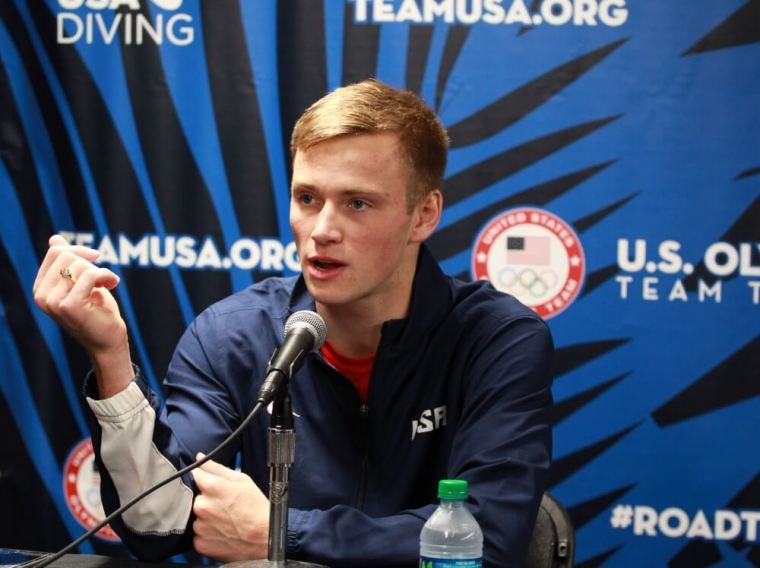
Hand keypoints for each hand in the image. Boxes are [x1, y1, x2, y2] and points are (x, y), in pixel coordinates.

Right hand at [33, 235, 132, 396]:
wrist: (108, 341)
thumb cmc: (97, 311)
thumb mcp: (80, 282)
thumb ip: (66, 262)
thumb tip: (55, 239)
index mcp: (41, 288)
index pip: (56, 252)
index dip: (79, 250)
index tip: (96, 258)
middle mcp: (41, 295)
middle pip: (66, 255)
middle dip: (90, 262)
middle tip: (103, 277)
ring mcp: (53, 302)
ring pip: (79, 265)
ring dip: (100, 272)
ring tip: (107, 285)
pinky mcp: (69, 306)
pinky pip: (89, 275)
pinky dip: (106, 276)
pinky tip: (112, 284)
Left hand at [192, 454, 269, 561]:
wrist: (265, 536)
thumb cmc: (256, 507)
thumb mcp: (242, 480)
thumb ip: (217, 468)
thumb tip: (200, 458)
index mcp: (212, 487)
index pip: (195, 475)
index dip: (203, 477)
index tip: (211, 482)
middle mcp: (202, 506)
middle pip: (197, 498)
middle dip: (207, 499)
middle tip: (224, 505)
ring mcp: (200, 527)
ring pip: (197, 517)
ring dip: (207, 517)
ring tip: (225, 520)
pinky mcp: (201, 543)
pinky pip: (198, 534)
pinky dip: (207, 533)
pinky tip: (221, 532)